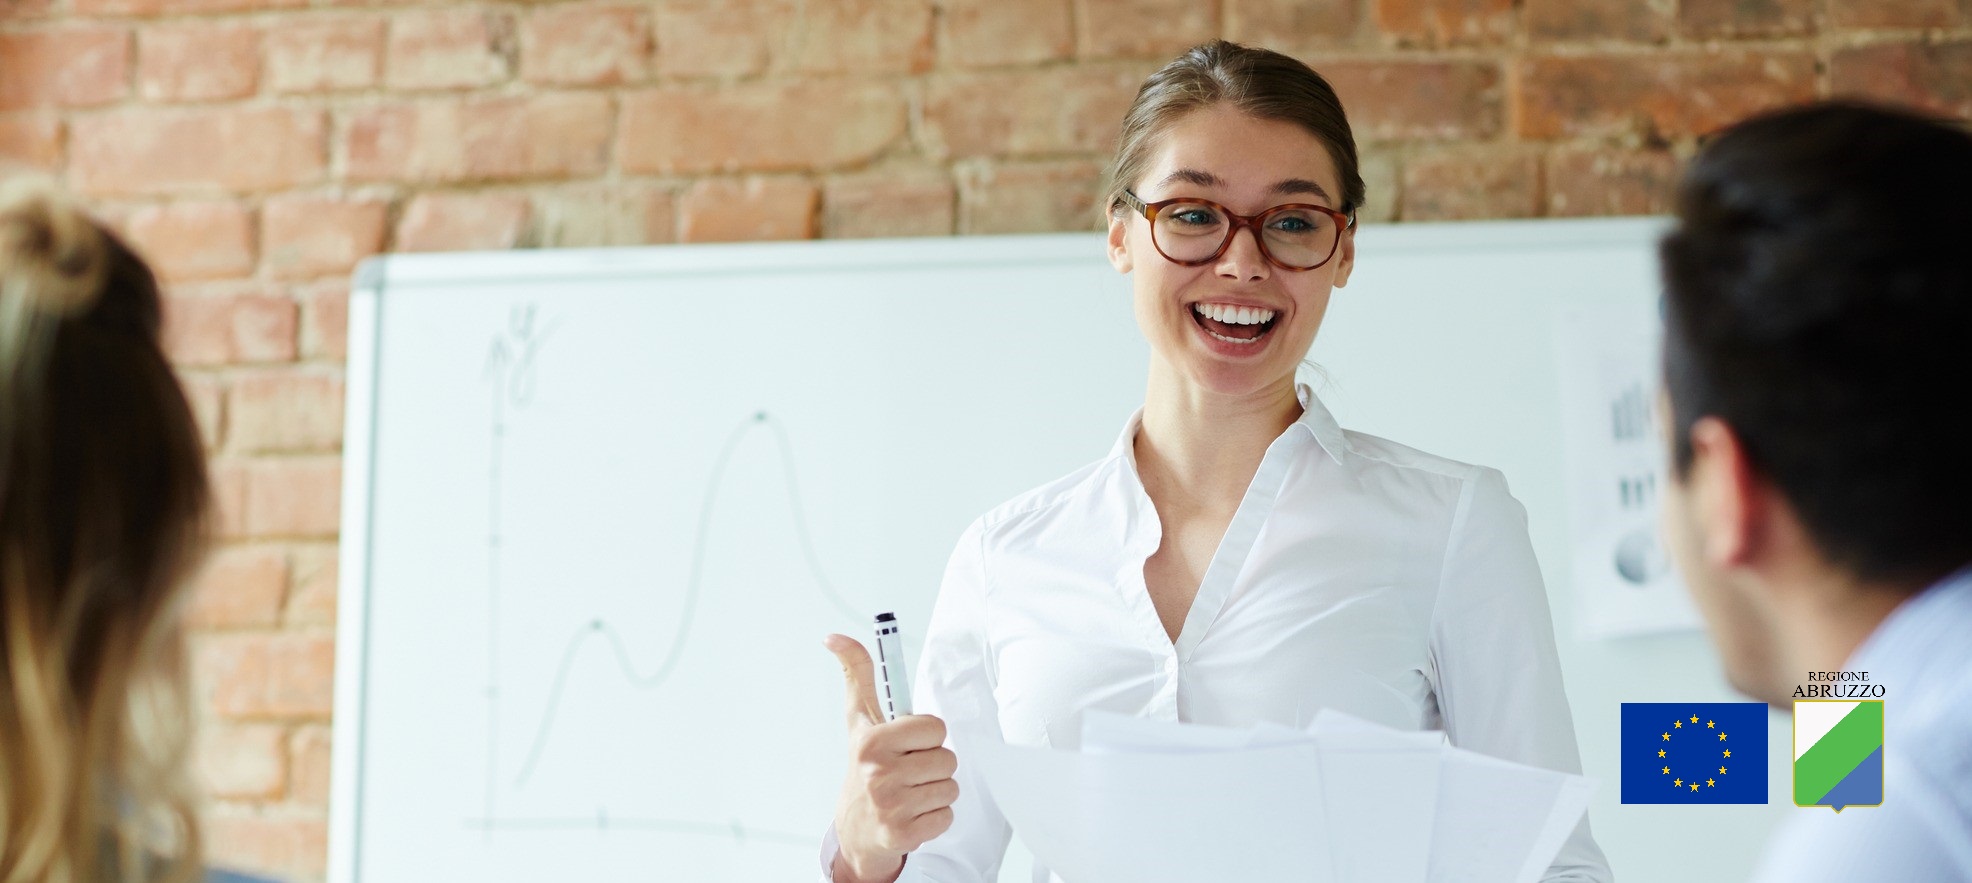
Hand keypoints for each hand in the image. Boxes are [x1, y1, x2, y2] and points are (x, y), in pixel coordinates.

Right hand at [825, 634, 957, 882]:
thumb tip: (835, 636)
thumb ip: (857, 674)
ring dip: (936, 792)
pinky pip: (947, 816)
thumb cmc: (864, 767)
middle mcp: (879, 773)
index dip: (926, 736)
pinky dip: (936, 818)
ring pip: (950, 788)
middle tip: (908, 772)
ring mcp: (890, 806)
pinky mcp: (903, 835)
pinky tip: (913, 816)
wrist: (855, 831)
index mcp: (871, 742)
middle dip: (933, 765)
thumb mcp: (859, 720)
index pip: (935, 728)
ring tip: (911, 794)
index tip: (907, 745)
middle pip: (947, 759)